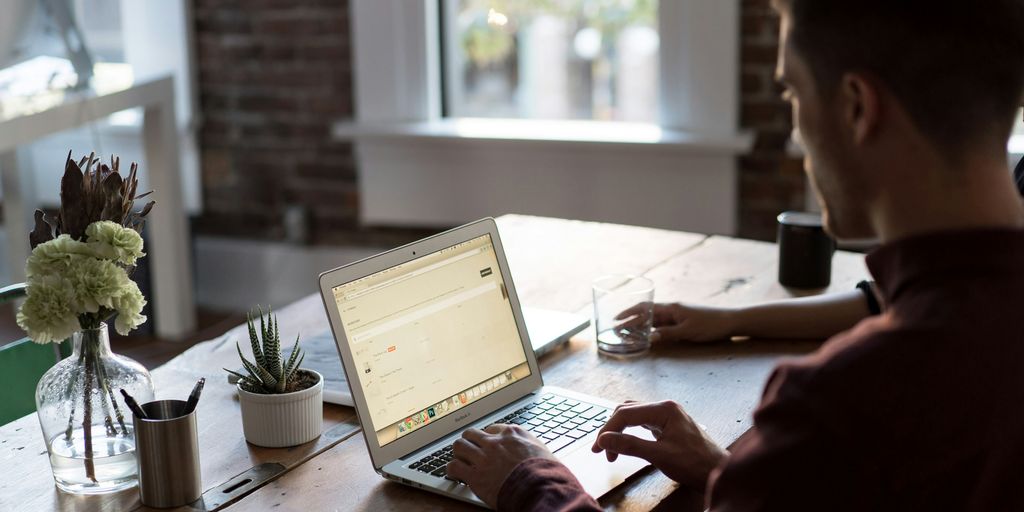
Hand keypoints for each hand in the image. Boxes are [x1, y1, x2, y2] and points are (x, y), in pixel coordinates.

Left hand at [447, 424, 557, 507]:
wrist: (541, 488)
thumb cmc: (547, 472)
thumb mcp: (543, 451)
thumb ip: (531, 447)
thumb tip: (533, 451)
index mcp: (512, 434)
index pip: (492, 428)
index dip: (488, 437)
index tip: (487, 443)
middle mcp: (495, 442)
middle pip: (471, 434)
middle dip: (470, 442)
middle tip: (470, 450)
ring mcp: (483, 458)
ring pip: (459, 446)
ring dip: (459, 453)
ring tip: (460, 460)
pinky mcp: (475, 475)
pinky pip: (454, 467)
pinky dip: (452, 470)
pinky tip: (455, 474)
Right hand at [591, 400, 726, 489]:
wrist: (718, 472)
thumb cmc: (695, 463)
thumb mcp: (659, 455)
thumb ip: (630, 445)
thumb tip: (605, 439)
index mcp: (664, 409)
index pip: (626, 414)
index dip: (608, 430)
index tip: (598, 448)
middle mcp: (665, 407)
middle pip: (627, 411)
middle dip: (612, 430)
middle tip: (601, 450)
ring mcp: (667, 415)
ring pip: (634, 416)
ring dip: (620, 430)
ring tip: (611, 449)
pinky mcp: (668, 425)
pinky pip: (642, 422)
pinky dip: (630, 432)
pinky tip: (627, 443)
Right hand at [616, 302, 736, 343]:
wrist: (730, 322)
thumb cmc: (710, 325)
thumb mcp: (688, 331)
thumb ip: (668, 334)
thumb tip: (649, 338)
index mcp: (671, 308)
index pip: (644, 308)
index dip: (629, 313)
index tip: (616, 319)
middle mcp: (672, 310)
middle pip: (646, 314)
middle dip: (630, 321)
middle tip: (616, 330)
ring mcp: (677, 315)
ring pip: (653, 320)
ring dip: (640, 326)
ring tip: (627, 334)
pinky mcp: (683, 322)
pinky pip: (663, 325)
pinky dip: (652, 330)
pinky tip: (647, 336)